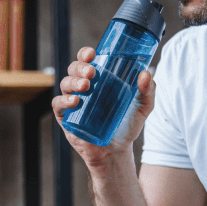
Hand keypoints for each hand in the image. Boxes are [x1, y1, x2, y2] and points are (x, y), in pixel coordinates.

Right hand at [52, 47, 156, 170]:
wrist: (117, 152)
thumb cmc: (127, 126)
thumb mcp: (143, 107)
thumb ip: (148, 91)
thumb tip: (145, 73)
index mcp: (99, 79)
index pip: (87, 60)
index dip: (85, 54)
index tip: (92, 53)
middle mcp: (84, 87)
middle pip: (74, 69)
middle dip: (80, 67)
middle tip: (92, 73)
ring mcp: (73, 102)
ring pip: (64, 83)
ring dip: (73, 82)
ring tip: (85, 87)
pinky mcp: (66, 118)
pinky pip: (58, 104)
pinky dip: (63, 100)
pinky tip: (75, 101)